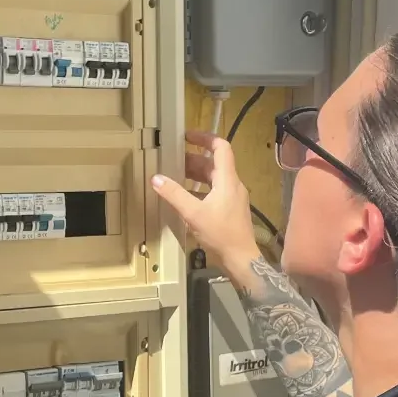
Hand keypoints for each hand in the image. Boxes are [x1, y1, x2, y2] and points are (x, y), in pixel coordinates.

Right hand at [151, 131, 261, 280]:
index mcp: (227, 180)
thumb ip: (174, 195)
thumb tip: (156, 178)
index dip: (205, 138)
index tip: (187, 136)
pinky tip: (185, 197)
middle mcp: (233, 185)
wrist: (241, 259)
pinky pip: (214, 192)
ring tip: (175, 176)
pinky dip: (199, 189)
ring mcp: (233, 198)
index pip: (221, 148)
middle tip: (173, 159)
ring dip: (195, 174)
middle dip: (194, 159)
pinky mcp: (230, 210)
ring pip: (214, 178)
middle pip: (214, 164)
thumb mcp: (193, 214)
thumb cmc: (221, 234)